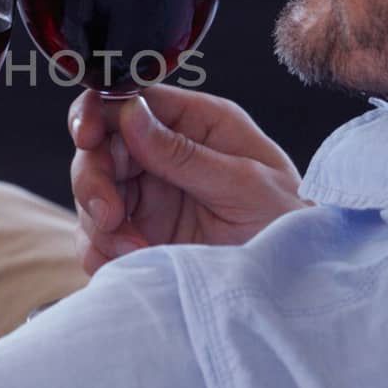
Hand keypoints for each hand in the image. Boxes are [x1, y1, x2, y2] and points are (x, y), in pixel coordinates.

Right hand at [69, 87, 307, 274]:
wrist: (300, 288)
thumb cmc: (291, 224)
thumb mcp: (246, 185)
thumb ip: (185, 153)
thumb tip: (130, 112)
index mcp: (198, 123)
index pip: (130, 99)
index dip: (97, 112)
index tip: (87, 137)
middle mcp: (167, 153)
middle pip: (99, 148)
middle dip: (94, 179)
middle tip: (109, 214)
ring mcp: (150, 195)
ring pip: (91, 193)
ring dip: (99, 222)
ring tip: (133, 247)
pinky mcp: (140, 235)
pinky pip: (97, 236)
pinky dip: (101, 250)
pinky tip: (130, 260)